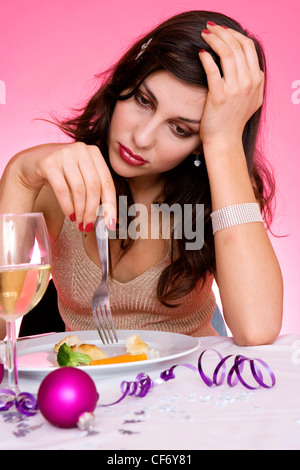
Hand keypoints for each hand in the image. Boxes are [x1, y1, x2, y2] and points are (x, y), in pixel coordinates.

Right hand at [17, 142, 115, 229]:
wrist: (31, 164)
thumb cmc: (61, 173)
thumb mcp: (81, 176)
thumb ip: (95, 190)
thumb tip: (108, 217)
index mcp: (94, 152)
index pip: (107, 182)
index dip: (110, 205)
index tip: (110, 223)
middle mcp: (81, 150)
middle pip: (93, 187)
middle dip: (92, 211)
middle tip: (89, 226)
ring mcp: (64, 154)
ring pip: (79, 189)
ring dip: (80, 211)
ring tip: (79, 223)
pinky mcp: (49, 162)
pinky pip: (62, 190)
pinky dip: (67, 206)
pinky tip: (69, 215)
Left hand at [198, 22, 264, 146]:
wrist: (225, 140)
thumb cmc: (233, 120)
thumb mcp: (253, 100)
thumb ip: (254, 81)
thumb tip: (250, 65)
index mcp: (257, 80)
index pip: (248, 46)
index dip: (234, 34)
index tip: (222, 31)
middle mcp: (249, 82)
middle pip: (237, 46)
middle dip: (222, 32)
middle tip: (209, 28)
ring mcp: (235, 89)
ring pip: (226, 54)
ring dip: (214, 40)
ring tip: (204, 35)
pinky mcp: (220, 96)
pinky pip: (213, 69)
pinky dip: (206, 58)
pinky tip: (201, 53)